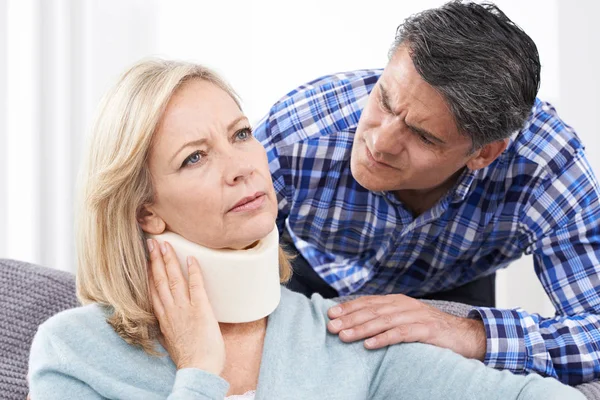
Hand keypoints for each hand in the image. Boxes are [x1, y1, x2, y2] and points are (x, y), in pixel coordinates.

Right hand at [147, 239, 224, 374]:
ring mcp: (184, 309)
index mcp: (163, 318)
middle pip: (159, 280)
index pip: (152, 290)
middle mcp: (170, 310)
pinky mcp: (201, 309)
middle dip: (155, 259)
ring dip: (169, 260)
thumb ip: (169, 325)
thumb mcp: (171, 339)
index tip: (146, 258)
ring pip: (173, 279)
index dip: (148, 272)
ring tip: (165, 244)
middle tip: (152, 242)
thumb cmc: (189, 358)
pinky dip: (193, 272)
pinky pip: (196, 286)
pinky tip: (191, 259)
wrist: (198, 369)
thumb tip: (168, 319)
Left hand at [327, 294, 486, 359]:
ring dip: (362, 329)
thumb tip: (357, 322)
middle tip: (331, 327)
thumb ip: (386, 318)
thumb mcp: (406, 319)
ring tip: (344, 336)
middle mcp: (404, 305)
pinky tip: (369, 345)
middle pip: (372, 311)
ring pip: (383, 321)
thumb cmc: (430, 329)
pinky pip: (401, 334)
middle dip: (350, 319)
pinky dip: (384, 338)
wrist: (465, 335)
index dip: (349, 307)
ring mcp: (416, 316)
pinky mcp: (426, 330)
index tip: (331, 314)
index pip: (368, 302)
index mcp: (397, 301)